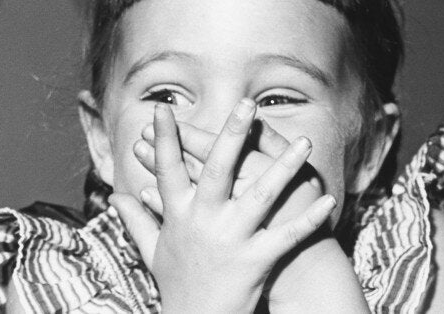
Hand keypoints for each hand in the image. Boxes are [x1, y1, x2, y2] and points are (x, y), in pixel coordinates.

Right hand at [109, 99, 335, 312]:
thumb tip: (115, 197)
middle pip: (217, 170)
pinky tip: (328, 200)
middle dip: (232, 134)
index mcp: (178, 217)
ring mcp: (231, 240)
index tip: (163, 110)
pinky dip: (308, 219)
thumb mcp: (152, 252)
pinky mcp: (256, 261)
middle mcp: (203, 222)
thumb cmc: (177, 285)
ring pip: (259, 196)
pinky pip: (287, 235)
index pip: (168, 170)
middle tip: (246, 104)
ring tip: (304, 142)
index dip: (164, 139)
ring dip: (283, 167)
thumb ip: (136, 220)